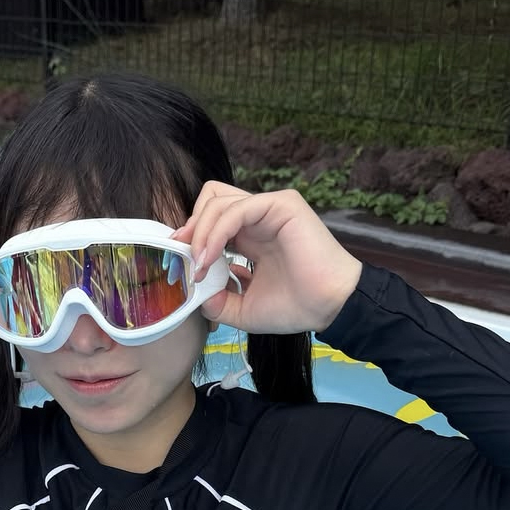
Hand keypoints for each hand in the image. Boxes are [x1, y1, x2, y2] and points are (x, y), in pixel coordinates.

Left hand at [172, 184, 362, 334]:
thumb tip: (197, 291)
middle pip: (210, 200)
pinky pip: (236, 209)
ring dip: (200, 232)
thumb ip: (218, 301)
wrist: (330, 308)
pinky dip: (216, 232)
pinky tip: (210, 258)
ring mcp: (269, 208)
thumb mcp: (244, 309)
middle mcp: (258, 218)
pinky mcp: (282, 205)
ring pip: (218, 200)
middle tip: (184, 256)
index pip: (211, 219)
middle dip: (191, 226)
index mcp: (251, 236)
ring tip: (200, 264)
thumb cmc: (296, 307)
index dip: (191, 236)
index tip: (179, 261)